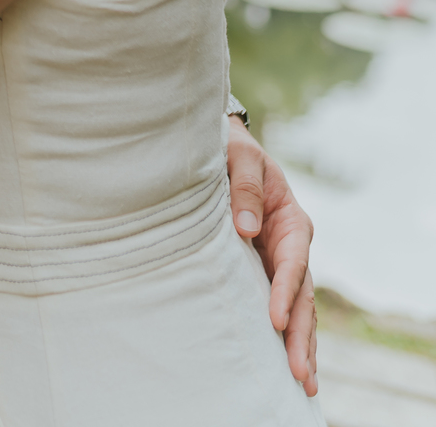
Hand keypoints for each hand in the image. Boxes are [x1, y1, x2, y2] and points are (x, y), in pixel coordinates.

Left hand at [226, 119, 317, 395]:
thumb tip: (247, 228)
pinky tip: (288, 367)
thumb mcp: (242, 157)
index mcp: (292, 220)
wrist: (227, 150)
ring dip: (301, 345)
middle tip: (300, 373)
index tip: (276, 320)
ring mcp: (282, 264)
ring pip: (298, 310)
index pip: (293, 262)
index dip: (285, 292)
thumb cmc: (234, 151)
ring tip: (305, 383)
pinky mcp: (266, 273)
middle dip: (302, 335)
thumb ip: (245, 188)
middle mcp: (292, 247)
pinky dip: (288, 336)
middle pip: (302, 296)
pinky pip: (281, 307)